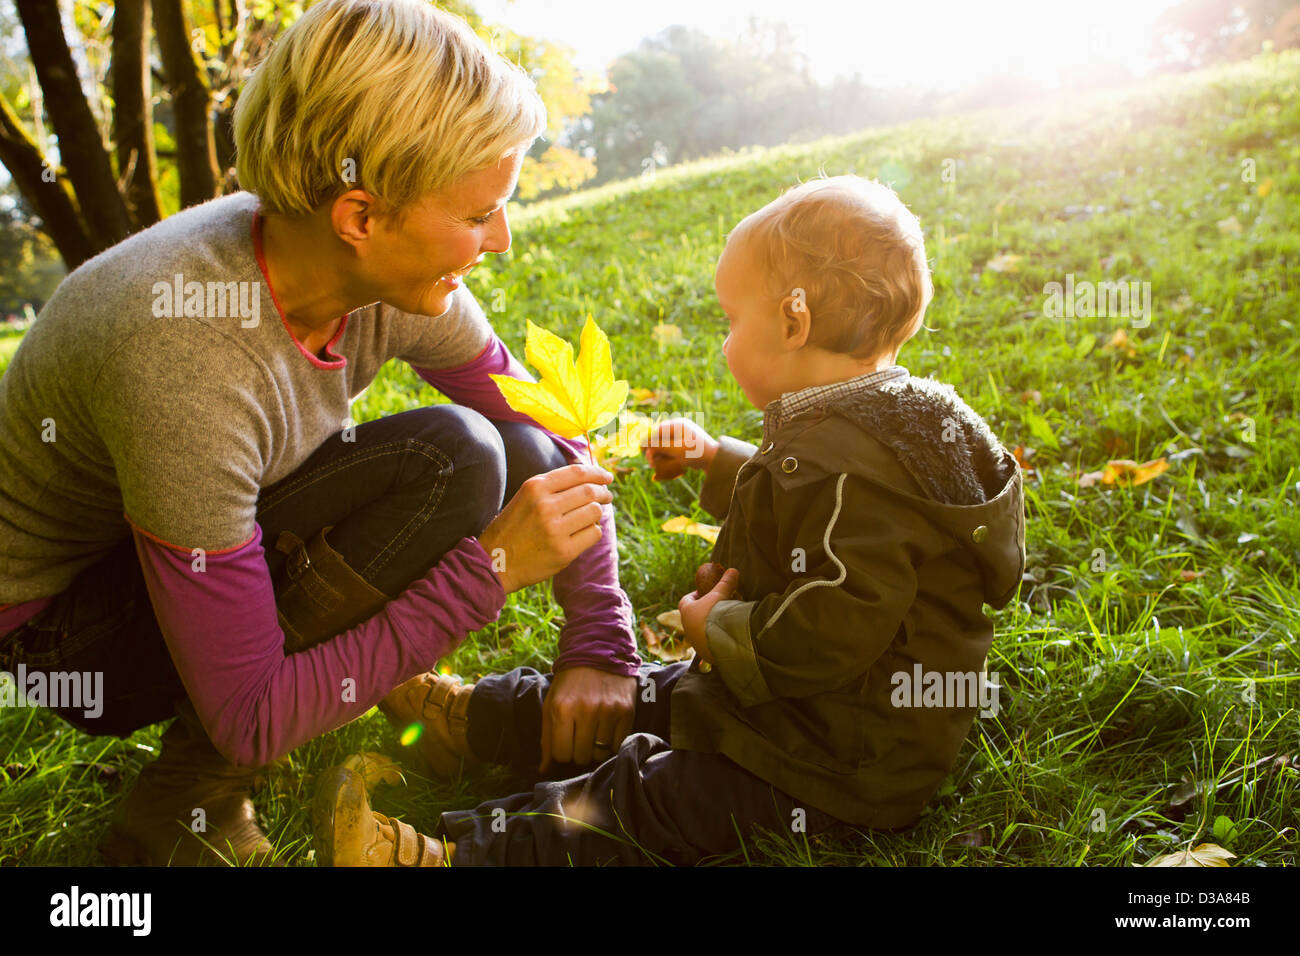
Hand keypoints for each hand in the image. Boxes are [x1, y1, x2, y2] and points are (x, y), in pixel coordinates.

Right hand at [478, 463, 612, 594]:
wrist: (494, 562)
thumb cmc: (513, 528)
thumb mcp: (525, 498)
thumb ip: (552, 486)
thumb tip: (588, 475)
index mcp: (535, 487)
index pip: (577, 473)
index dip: (597, 473)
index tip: (607, 477)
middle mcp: (546, 505)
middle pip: (590, 491)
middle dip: (603, 493)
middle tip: (607, 496)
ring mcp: (555, 529)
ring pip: (595, 512)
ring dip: (597, 513)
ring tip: (591, 517)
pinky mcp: (564, 551)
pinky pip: (594, 534)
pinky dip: (594, 531)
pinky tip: (584, 533)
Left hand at [539, 667, 636, 771]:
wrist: (599, 652)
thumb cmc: (570, 682)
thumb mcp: (551, 704)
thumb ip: (547, 738)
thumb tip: (544, 770)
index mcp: (562, 709)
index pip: (561, 754)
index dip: (562, 751)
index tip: (566, 741)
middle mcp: (586, 711)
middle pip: (581, 756)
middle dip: (579, 750)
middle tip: (580, 735)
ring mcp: (609, 711)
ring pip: (600, 754)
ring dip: (596, 747)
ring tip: (594, 731)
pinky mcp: (627, 711)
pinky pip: (618, 745)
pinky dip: (612, 743)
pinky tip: (607, 729)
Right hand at [642, 418, 718, 480]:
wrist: (715, 461)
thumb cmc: (695, 453)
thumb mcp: (674, 450)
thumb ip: (658, 446)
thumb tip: (642, 442)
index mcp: (678, 425)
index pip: (658, 431)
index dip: (650, 442)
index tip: (645, 453)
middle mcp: (680, 429)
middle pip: (662, 439)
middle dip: (655, 451)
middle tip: (652, 463)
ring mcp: (684, 437)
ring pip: (666, 445)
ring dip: (660, 456)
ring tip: (657, 467)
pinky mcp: (686, 446)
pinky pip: (673, 450)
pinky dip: (668, 457)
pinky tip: (665, 466)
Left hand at [678, 567, 740, 665]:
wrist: (718, 640)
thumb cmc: (714, 613)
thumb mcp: (720, 594)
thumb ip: (725, 583)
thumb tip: (732, 571)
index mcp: (686, 611)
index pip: (685, 601)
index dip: (694, 595)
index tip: (704, 593)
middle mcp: (687, 628)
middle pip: (692, 617)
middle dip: (702, 612)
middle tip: (716, 607)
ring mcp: (695, 642)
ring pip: (699, 632)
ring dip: (708, 627)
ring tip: (723, 622)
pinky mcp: (705, 653)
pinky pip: (709, 644)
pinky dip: (715, 640)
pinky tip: (726, 636)